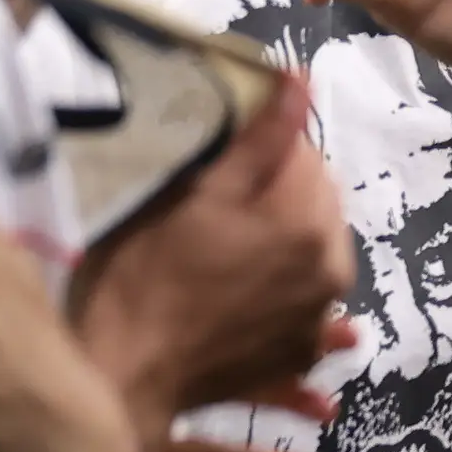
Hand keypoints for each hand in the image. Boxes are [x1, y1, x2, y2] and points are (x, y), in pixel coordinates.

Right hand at [71, 77, 349, 451]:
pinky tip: (242, 295)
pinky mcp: (296, 354)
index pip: (304, 153)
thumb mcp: (190, 195)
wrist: (122, 373)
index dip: (259, 146)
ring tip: (225, 246)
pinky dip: (285, 295)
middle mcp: (329, 270)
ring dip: (282, 239)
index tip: (215, 157)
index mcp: (307, 223)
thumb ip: (254, 138)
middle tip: (212, 200)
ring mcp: (316, 319)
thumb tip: (299, 77)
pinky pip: (304, 308)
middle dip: (276, 192)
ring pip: (312, 252)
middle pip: (316, 204)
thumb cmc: (141, 274)